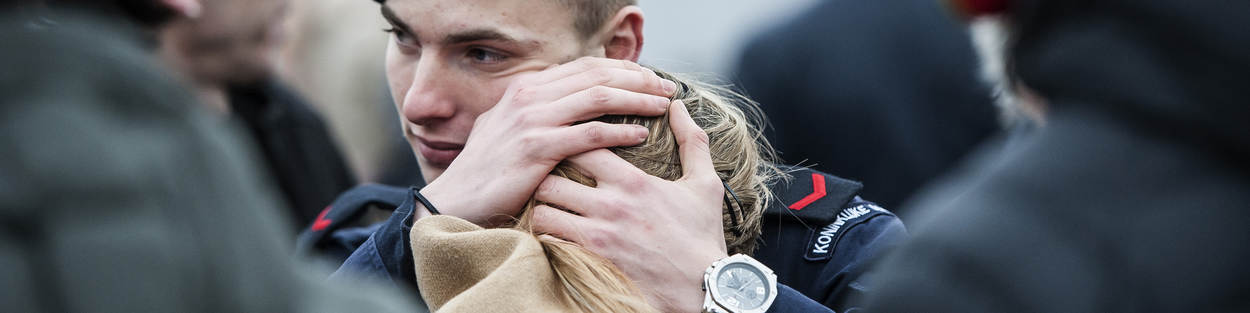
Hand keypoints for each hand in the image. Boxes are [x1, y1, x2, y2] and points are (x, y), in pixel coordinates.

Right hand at [417, 57, 677, 224]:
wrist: (457, 199)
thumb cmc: (489, 170)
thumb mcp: (509, 129)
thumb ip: (539, 112)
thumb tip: (572, 104)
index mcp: (526, 88)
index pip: (585, 67)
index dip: (622, 69)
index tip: (649, 79)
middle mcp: (529, 97)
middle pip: (597, 76)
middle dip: (638, 80)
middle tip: (666, 89)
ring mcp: (532, 120)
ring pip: (597, 98)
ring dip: (636, 99)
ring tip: (662, 106)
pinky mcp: (537, 148)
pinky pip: (589, 134)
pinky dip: (619, 132)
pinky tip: (640, 135)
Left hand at [530, 100, 728, 312]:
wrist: (704, 286)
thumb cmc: (702, 235)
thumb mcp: (705, 184)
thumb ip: (692, 141)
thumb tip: (679, 106)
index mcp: (633, 181)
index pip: (583, 144)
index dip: (571, 140)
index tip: (570, 144)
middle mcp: (610, 206)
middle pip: (551, 178)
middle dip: (545, 176)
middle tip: (548, 178)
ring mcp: (597, 236)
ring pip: (543, 213)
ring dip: (542, 209)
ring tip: (550, 207)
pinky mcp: (591, 263)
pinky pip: (550, 245)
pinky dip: (546, 239)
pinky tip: (555, 235)